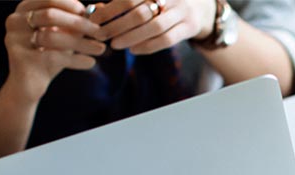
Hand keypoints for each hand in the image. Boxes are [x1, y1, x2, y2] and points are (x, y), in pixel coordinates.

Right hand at [5, 0, 104, 100]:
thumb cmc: (49, 54)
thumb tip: (102, 8)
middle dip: (79, 23)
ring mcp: (14, 39)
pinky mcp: (19, 58)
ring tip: (101, 49)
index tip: (94, 17)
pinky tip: (90, 62)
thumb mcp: (65, 35)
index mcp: (25, 8)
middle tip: (101, 33)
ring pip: (51, 37)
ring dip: (81, 43)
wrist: (29, 84)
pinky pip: (52, 57)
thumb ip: (78, 21)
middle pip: (50, 15)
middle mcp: (15, 20)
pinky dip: (75, 59)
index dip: (73, 6)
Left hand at [89, 0, 216, 54]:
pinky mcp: (190, 26)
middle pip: (140, 12)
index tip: (94, 19)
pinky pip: (167, 39)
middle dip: (117, 25)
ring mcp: (183, 11)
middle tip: (101, 35)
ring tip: (115, 44)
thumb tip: (97, 9)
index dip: (110, 9)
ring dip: (131, 37)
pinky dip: (148, 46)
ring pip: (154, 27)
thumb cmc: (164, 3)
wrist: (200, 8)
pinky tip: (133, 50)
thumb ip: (125, 2)